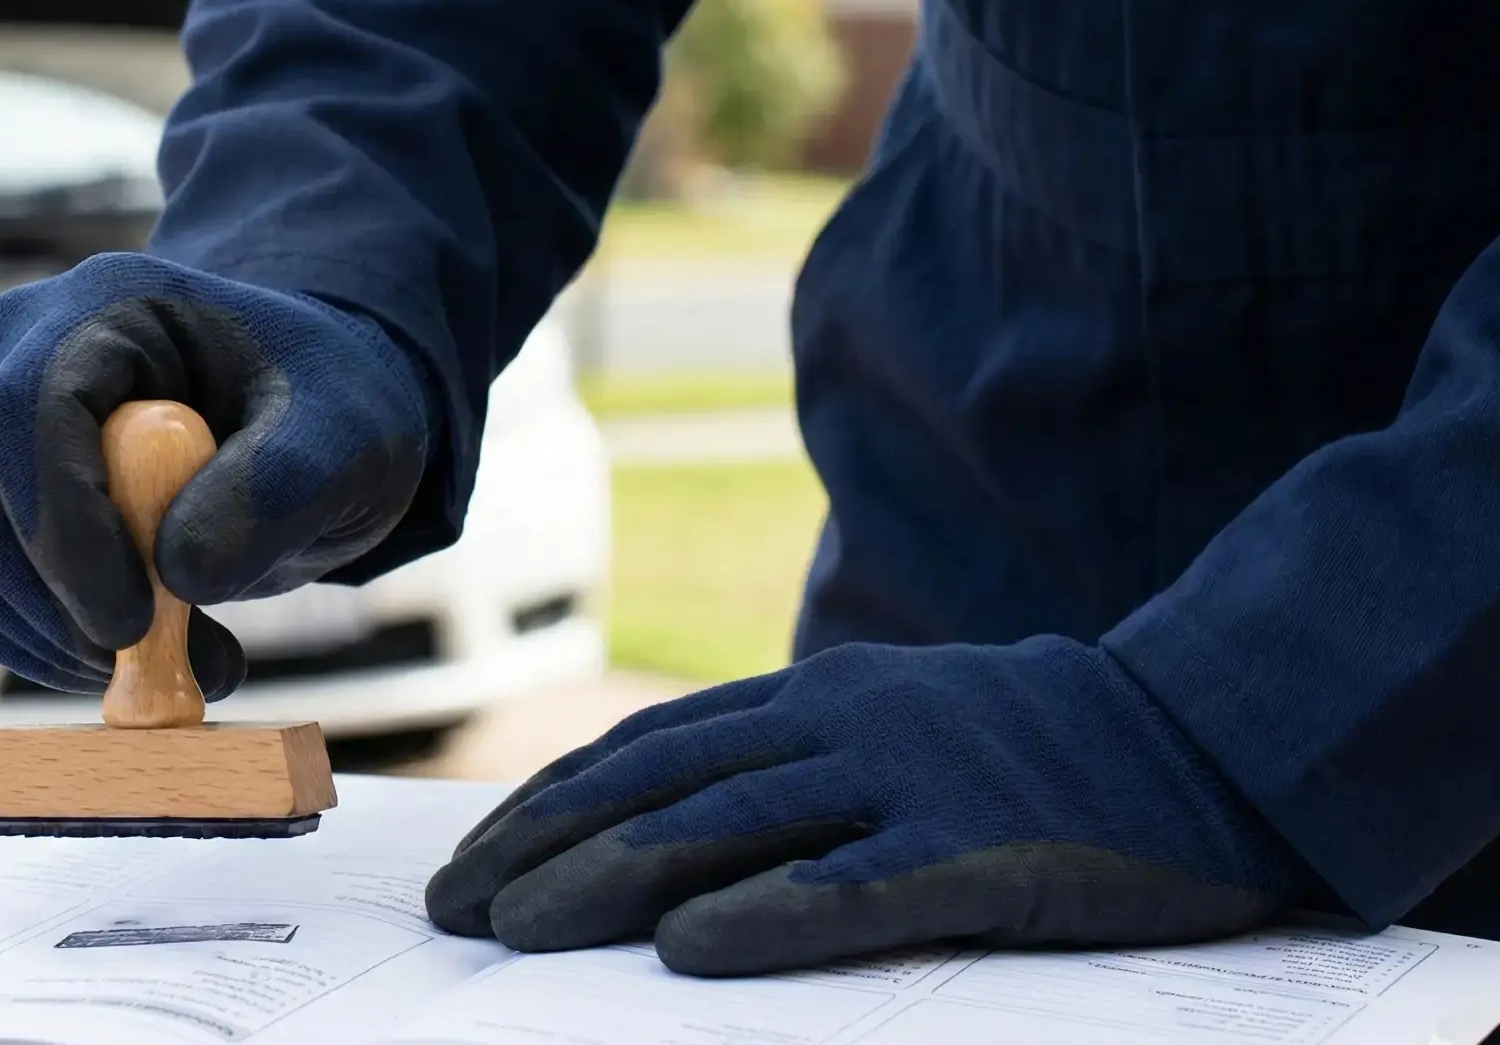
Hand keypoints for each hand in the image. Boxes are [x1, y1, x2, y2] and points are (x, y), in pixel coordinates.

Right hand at [0, 252, 434, 697]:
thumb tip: (181, 573)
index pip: (29, 413)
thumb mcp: (344, 436)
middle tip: (163, 669)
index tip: (132, 625)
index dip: (65, 529)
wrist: (300, 419)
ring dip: (56, 642)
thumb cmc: (322, 409)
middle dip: (58, 607)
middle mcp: (17, 356)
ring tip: (182, 662)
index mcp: (102, 308)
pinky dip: (44, 648)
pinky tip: (138, 656)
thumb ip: (276, 491)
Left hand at [426, 636, 1313, 975]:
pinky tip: (690, 954)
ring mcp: (907, 779)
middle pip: (654, 788)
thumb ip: (787, 773)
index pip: (640, 753)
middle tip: (455, 914)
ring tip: (516, 932)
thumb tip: (665, 855)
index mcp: (809, 699)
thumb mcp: (889, 736)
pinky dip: (766, 917)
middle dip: (540, 851)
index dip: (543, 810)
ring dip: (607, 882)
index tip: (468, 868)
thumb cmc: (1027, 751)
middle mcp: (837, 725)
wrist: (1198, 732)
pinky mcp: (982, 845)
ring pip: (724, 828)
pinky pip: (857, 885)